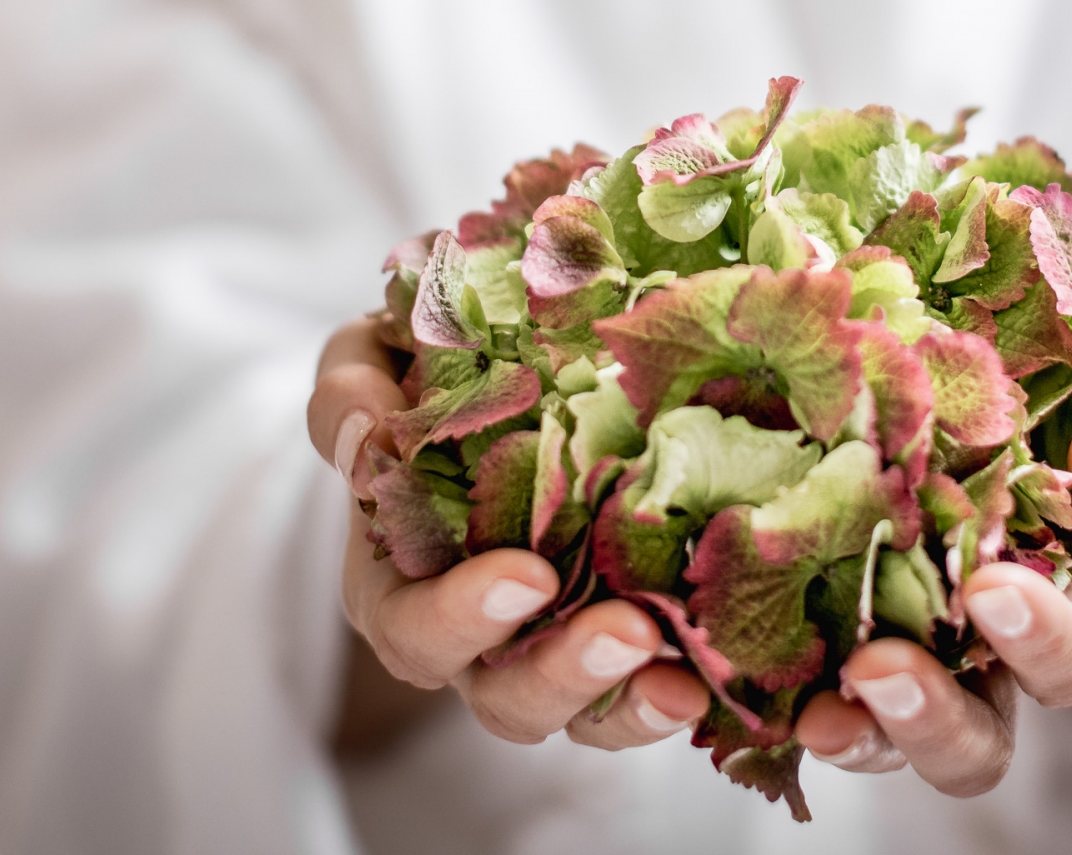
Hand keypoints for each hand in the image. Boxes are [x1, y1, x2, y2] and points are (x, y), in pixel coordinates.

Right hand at [306, 319, 710, 753]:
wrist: (506, 364)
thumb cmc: (424, 366)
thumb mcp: (371, 357)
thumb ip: (350, 386)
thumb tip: (366, 429)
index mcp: (400, 580)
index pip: (413, 626)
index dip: (461, 616)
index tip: (527, 577)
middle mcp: (475, 638)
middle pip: (504, 697)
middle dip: (563, 674)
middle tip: (627, 633)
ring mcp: (555, 646)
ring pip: (584, 714)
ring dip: (631, 702)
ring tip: (681, 679)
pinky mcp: (628, 638)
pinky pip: (649, 688)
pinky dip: (683, 687)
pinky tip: (721, 668)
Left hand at [791, 370, 1071, 793]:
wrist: (997, 386)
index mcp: (1070, 604)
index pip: (1071, 661)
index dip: (1041, 643)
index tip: (992, 592)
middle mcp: (985, 654)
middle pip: (974, 740)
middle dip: (931, 720)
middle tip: (880, 671)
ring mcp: (903, 645)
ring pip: (883, 734)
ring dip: (853, 731)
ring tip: (815, 715)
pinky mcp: (823, 622)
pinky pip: (798, 681)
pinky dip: (770, 684)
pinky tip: (732, 666)